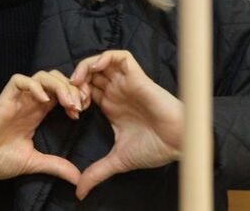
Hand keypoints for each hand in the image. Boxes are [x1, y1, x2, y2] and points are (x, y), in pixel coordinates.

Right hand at [0, 70, 83, 192]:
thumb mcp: (34, 162)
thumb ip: (56, 165)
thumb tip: (78, 178)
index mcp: (37, 113)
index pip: (61, 92)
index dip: (75, 95)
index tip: (83, 110)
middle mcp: (29, 103)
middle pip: (55, 79)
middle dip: (71, 87)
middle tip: (79, 105)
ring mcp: (16, 100)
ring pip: (41, 76)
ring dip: (58, 85)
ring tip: (67, 103)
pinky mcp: (3, 100)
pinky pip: (18, 81)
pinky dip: (34, 85)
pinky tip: (44, 100)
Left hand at [69, 50, 183, 199]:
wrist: (178, 142)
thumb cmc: (154, 148)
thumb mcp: (118, 160)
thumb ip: (97, 172)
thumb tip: (80, 193)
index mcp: (111, 106)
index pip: (85, 91)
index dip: (72, 97)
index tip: (71, 112)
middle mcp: (117, 92)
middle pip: (89, 75)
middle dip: (75, 82)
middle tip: (71, 97)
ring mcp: (126, 83)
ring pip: (100, 62)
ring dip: (85, 68)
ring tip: (78, 82)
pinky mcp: (136, 75)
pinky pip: (118, 56)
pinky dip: (104, 58)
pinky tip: (95, 71)